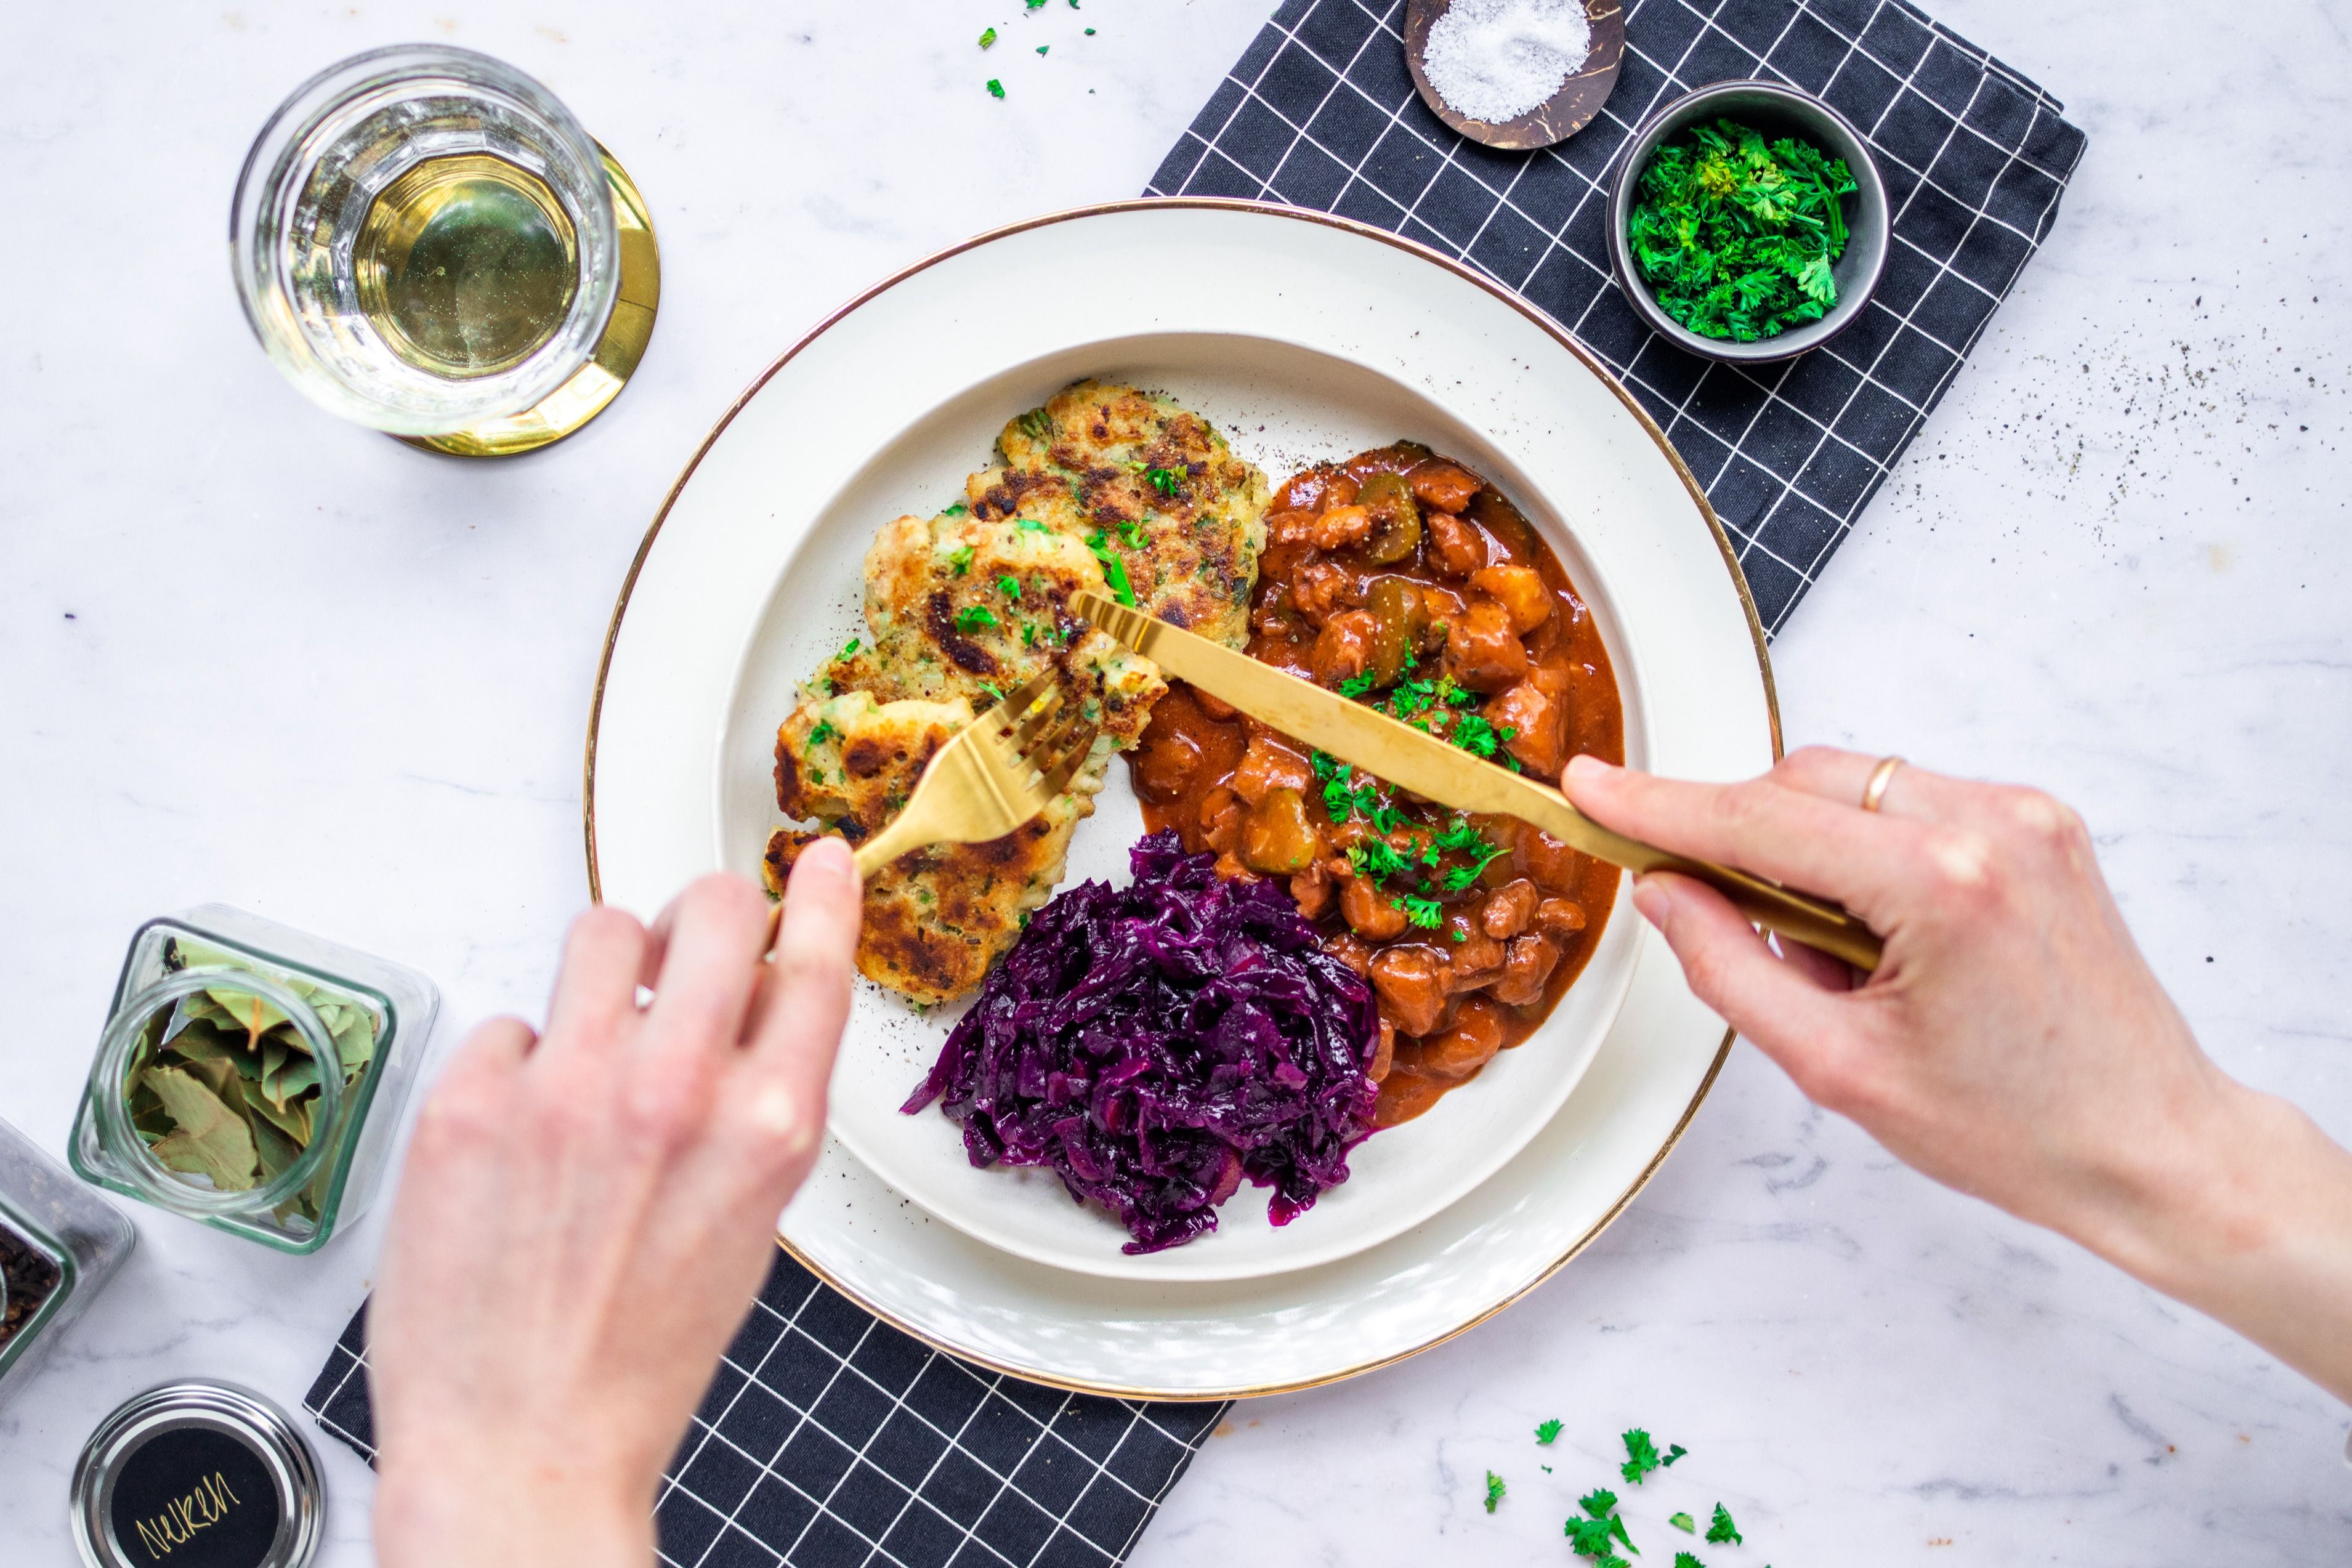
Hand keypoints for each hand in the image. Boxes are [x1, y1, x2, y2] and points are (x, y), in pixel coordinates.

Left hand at [370, 846, 860, 1567]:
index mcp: (768, 1132)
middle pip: (712, 909)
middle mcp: (675, 1093)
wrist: (523, 1446)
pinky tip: (515, 1140)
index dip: (823, 897)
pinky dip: (516, 1065)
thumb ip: (758, 1107)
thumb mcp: (750, 1225)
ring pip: (599, 933)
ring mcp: (565, 1090)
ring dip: (604, 972)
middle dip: (704, 913)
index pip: (816, 965)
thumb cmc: (637, 1356)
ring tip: (589, 1041)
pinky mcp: (468, 1104)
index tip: (821, 859)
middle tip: (681, 944)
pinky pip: (508, 1025)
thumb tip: (744, 1004)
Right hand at [1566, 748, 2351, 1403]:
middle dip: (1741, 838)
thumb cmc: (2017, 1128)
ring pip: (1853, 785)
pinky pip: (1907, 803)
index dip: (1661, 804)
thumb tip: (1665, 891)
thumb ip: (1730, 966)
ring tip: (1835, 959)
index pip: (1761, 820)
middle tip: (1715, 917)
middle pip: (1803, 783)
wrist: (2151, 1145)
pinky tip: (1881, 938)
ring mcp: (2024, 816)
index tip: (1593, 788)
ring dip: (1808, 851)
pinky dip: (1865, 854)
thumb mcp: (1837, 1067)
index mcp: (1942, 884)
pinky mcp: (2039, 824)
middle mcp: (1991, 825)